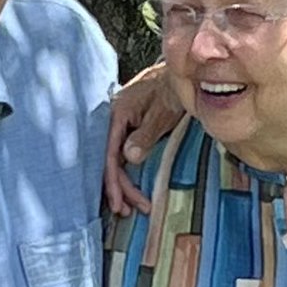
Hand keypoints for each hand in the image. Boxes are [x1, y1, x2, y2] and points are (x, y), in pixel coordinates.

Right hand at [104, 63, 182, 215]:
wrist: (178, 75)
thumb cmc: (170, 91)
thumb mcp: (161, 113)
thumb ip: (144, 135)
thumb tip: (128, 158)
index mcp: (115, 115)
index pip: (108, 154)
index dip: (112, 181)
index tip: (120, 202)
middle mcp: (111, 122)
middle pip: (109, 161)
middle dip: (119, 188)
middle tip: (129, 211)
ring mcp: (118, 127)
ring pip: (115, 161)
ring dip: (123, 184)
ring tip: (135, 206)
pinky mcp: (126, 131)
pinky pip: (121, 156)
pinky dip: (126, 173)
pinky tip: (130, 187)